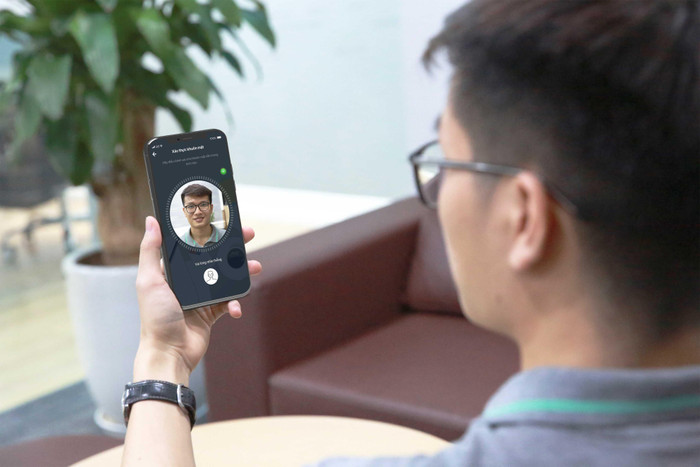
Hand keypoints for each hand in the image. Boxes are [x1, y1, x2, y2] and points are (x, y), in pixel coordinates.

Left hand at [133, 216, 261, 383]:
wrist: (169, 353)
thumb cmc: (155, 319)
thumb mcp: (149, 281)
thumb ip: (150, 251)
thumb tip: (151, 221)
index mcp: (172, 271)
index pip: (193, 245)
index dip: (209, 232)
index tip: (224, 222)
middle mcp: (187, 281)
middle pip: (214, 258)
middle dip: (232, 247)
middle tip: (248, 236)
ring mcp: (200, 297)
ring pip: (226, 278)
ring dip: (242, 273)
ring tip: (255, 268)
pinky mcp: (211, 313)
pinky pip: (228, 302)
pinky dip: (235, 303)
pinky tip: (235, 308)